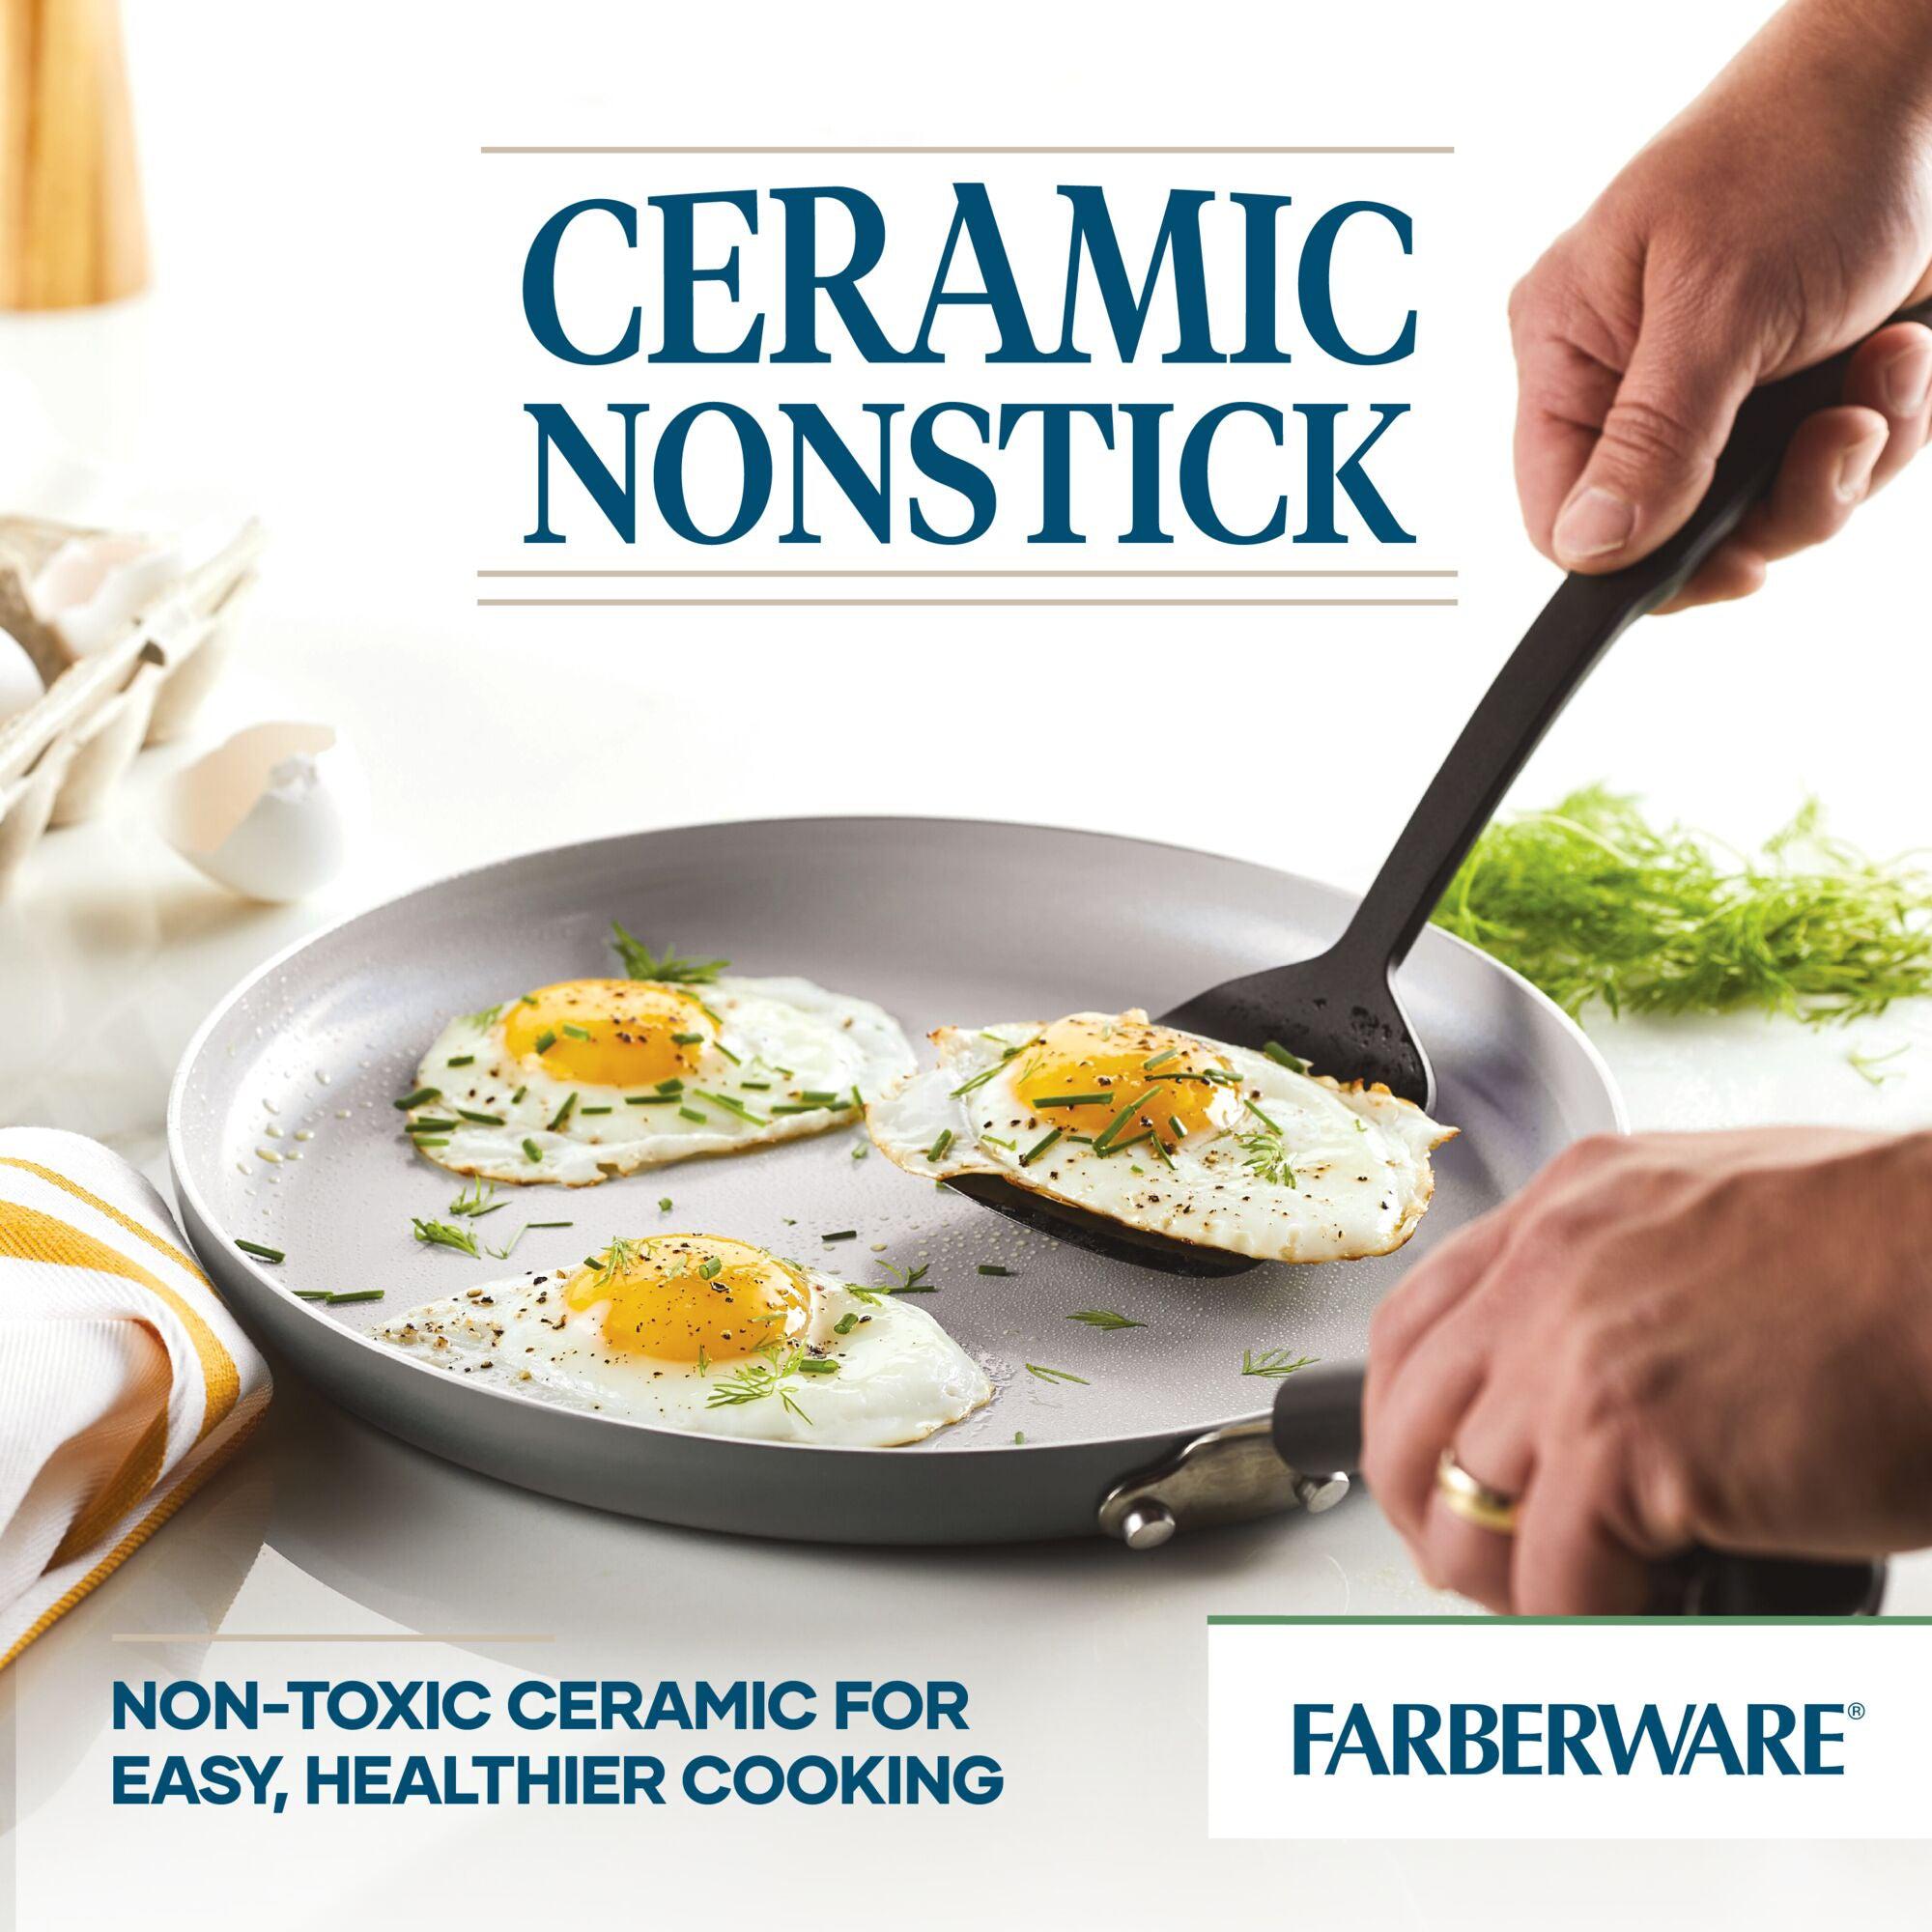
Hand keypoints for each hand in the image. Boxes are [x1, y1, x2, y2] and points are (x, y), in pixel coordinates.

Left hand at [1362, 1129, 1931, 1612]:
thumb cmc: (1897, 1254)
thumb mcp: (1716, 1218)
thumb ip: (1634, 1278)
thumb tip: (1609, 1370)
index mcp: (1567, 1209)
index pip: (1417, 1326)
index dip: (1411, 1418)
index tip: (1434, 1469)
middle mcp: (1548, 1271)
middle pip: (1409, 1421)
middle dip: (1432, 1512)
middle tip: (1481, 1564)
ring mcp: (1572, 1355)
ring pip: (1466, 1510)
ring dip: (1506, 1580)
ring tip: (1569, 1604)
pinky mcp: (1623, 1443)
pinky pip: (1553, 1577)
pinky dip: (1583, 1623)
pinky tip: (1635, 1619)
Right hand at [1511, 0, 1931, 609]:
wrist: (1917, 86)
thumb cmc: (1799, 154)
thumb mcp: (1719, 309)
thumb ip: (1653, 440)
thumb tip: (1587, 548)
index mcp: (1570, 352)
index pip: (1560, 515)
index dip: (1634, 558)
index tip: (1727, 556)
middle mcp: (1631, 383)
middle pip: (1673, 534)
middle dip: (1779, 503)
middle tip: (1838, 436)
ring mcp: (1716, 393)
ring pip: (1766, 511)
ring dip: (1851, 456)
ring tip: (1888, 365)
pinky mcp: (1790, 392)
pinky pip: (1828, 468)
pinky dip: (1886, 423)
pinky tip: (1900, 351)